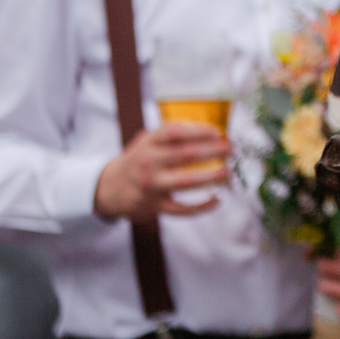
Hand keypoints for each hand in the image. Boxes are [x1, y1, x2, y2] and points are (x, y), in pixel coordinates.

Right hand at [93, 121, 230, 222]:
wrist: (109, 188)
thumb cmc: (138, 160)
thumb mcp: (147, 141)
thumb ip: (170, 135)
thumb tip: (209, 129)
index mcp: (148, 143)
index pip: (174, 132)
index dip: (198, 130)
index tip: (217, 132)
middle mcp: (148, 162)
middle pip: (185, 155)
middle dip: (212, 151)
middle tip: (230, 149)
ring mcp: (151, 185)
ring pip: (185, 181)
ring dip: (210, 177)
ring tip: (227, 172)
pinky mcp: (154, 205)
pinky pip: (181, 209)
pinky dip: (201, 206)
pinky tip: (217, 200)